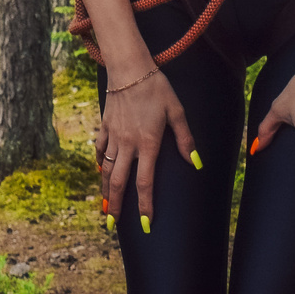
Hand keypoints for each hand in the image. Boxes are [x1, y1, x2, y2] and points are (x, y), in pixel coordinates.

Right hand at [95, 67, 193, 227]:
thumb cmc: (156, 87)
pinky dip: (99, 163)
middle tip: (112, 225)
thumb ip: (185, 139)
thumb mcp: (176, 111)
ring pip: (106, 169)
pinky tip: (100, 172)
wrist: (129, 67)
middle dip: (116, 205)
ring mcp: (114, 135)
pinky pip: (100, 149)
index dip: (145, 204)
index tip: (146, 223)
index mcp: (148, 143)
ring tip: (105, 207)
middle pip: (120, 182)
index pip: (145, 182)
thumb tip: (195, 163)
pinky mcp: (105, 125)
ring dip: (106, 190)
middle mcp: (128, 144)